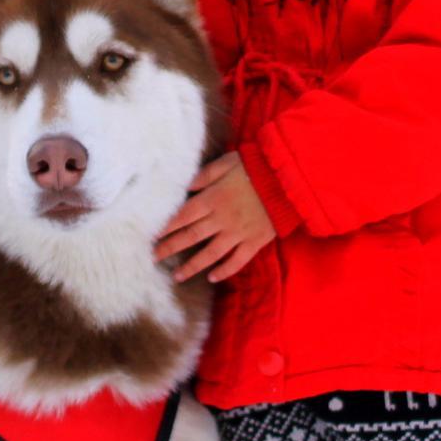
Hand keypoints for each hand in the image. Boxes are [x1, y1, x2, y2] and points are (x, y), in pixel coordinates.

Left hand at [154, 152, 276, 282]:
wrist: (288, 180)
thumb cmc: (256, 167)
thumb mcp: (227, 162)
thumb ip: (204, 175)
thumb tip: (185, 187)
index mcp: (213, 198)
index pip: (183, 216)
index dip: (166, 227)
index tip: (152, 236)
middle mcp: (222, 219)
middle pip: (191, 236)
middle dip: (170, 248)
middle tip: (154, 258)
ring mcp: (238, 233)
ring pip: (211, 254)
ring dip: (193, 266)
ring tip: (178, 277)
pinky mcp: (255, 242)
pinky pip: (237, 261)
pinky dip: (225, 270)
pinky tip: (212, 278)